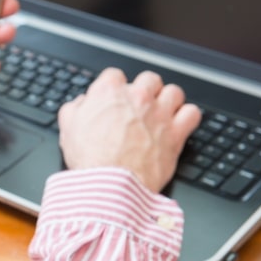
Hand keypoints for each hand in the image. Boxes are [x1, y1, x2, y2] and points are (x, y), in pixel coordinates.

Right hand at [57, 68, 201, 192]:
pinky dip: (187, 117)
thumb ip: (75, 109)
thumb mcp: (68, 129)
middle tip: (139, 106)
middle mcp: (137, 97)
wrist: (110, 184)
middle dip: (144, 90)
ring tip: (161, 113)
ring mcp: (159, 113)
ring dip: (168, 100)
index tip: (113, 99)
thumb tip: (82, 104)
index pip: (114, 75)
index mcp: (108, 93)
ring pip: (173, 92)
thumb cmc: (90, 160)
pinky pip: (192, 113)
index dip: (113, 88)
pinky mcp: (176, 132)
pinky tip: (178, 124)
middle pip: (148, 79)